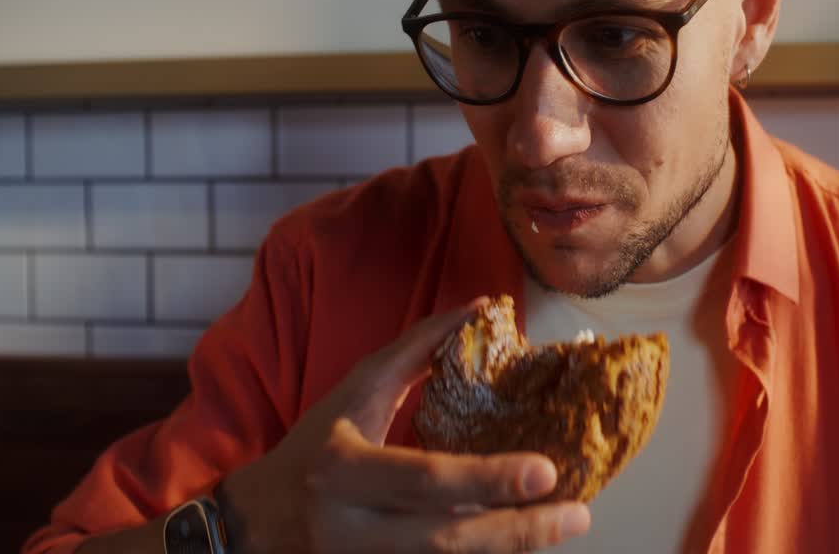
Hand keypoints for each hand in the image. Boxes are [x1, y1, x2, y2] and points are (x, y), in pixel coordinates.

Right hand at [220, 297, 591, 552]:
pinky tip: (526, 540)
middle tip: (577, 513)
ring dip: (510, 545)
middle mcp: (353, 527)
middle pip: (443, 539)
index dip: (485, 478)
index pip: (423, 479)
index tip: (545, 470)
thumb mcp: (357, 388)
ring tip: (565, 523)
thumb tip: (482, 308)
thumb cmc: (317, 442)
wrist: (261, 520)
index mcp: (344, 470)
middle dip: (517, 530)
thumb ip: (418, 348)